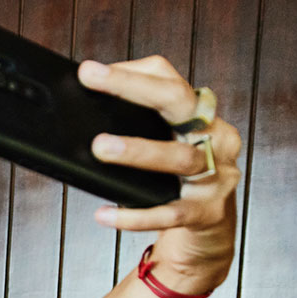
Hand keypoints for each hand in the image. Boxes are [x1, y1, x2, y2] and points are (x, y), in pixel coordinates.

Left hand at [79, 55, 243, 295]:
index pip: (169, 80)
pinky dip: (136, 215)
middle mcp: (215, 136)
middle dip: (135, 87)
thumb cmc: (175, 177)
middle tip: (92, 82)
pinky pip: (170, 212)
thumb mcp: (164, 143)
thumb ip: (135, 124)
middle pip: (179, 101)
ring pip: (178, 157)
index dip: (130, 73)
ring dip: (138, 151)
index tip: (89, 71)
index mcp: (200, 115)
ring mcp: (215, 174)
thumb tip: (81, 109)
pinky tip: (105, 214)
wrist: (210, 226)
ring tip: (100, 148)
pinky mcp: (206, 212)